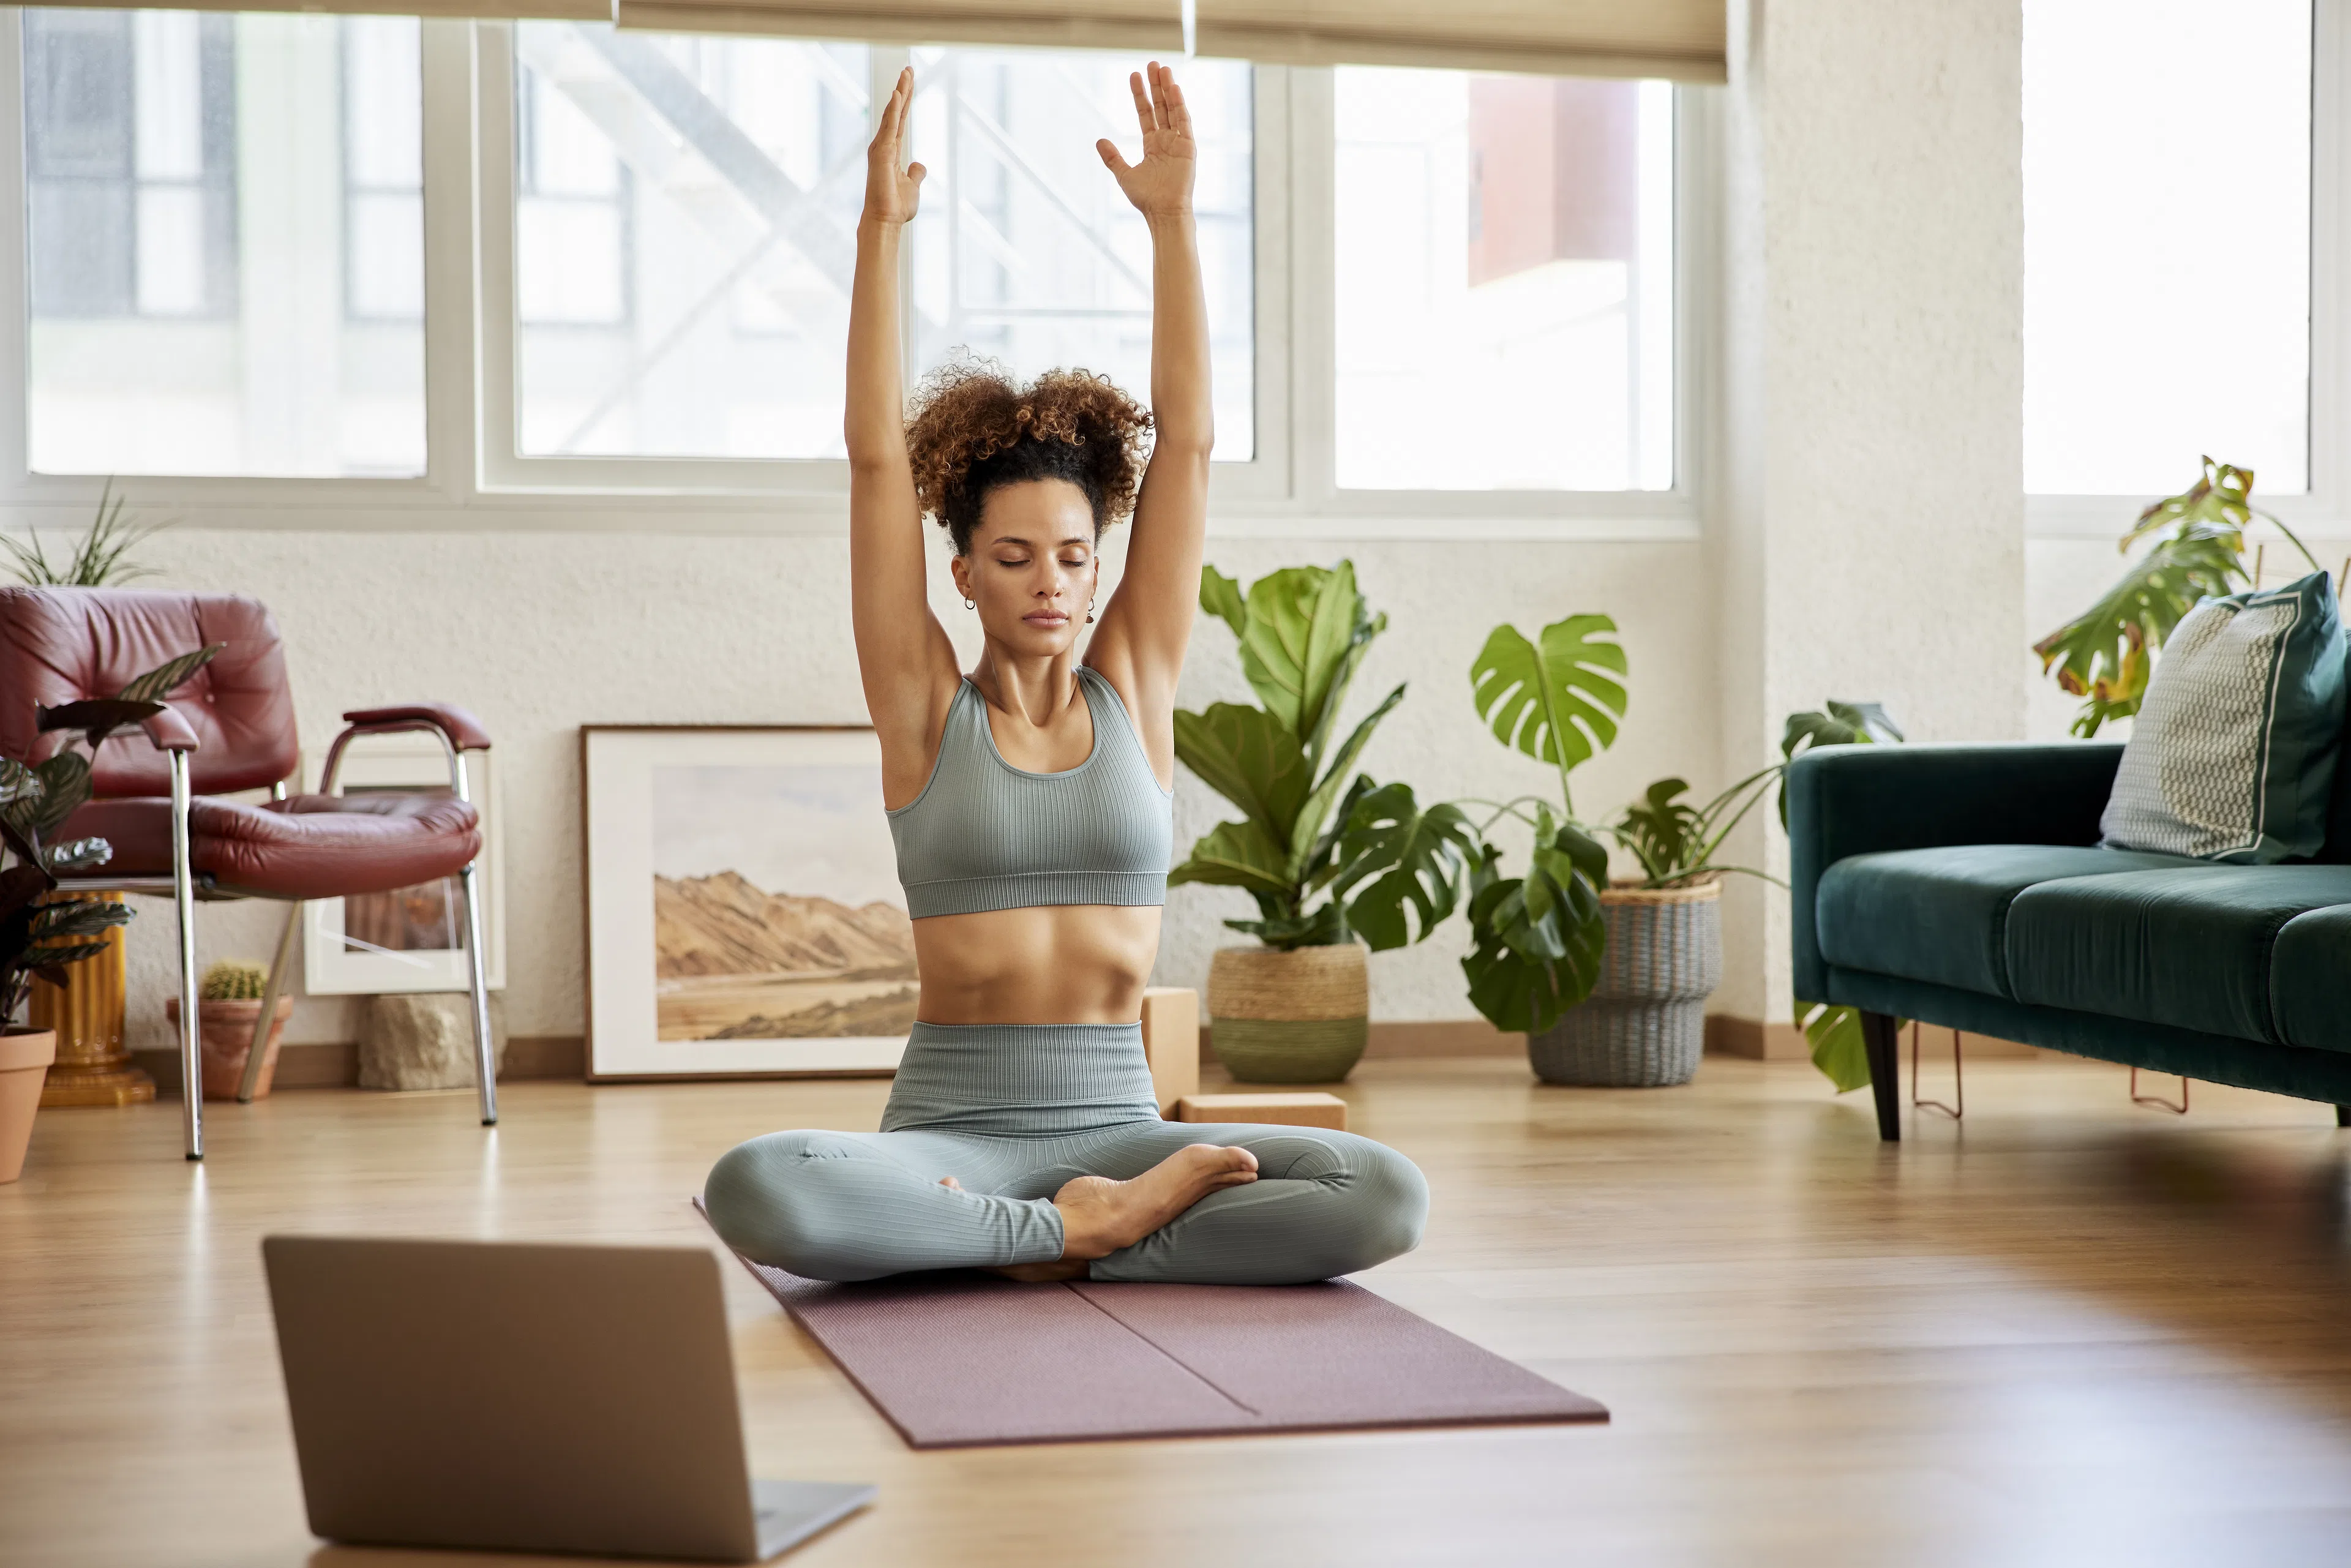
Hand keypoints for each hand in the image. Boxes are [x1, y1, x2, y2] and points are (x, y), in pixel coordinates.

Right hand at [863, 66, 924, 225]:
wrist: (886, 221)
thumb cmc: (896, 206)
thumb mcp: (913, 186)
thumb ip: (916, 173)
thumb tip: (919, 164)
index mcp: (891, 150)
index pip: (900, 119)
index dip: (905, 100)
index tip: (909, 81)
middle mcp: (884, 144)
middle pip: (896, 111)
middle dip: (903, 88)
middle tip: (909, 68)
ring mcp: (881, 147)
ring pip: (893, 114)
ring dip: (900, 92)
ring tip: (906, 73)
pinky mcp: (882, 152)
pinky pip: (890, 126)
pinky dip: (893, 109)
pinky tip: (898, 94)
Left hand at [1098, 61, 1194, 219]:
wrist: (1162, 212)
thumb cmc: (1146, 198)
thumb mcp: (1124, 174)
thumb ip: (1112, 157)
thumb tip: (1099, 140)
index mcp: (1152, 145)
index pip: (1145, 113)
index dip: (1140, 94)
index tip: (1134, 75)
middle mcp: (1166, 140)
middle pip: (1160, 106)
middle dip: (1156, 85)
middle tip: (1151, 63)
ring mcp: (1178, 142)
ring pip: (1173, 109)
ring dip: (1168, 88)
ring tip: (1162, 68)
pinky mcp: (1188, 147)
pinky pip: (1184, 122)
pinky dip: (1179, 104)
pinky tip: (1174, 88)